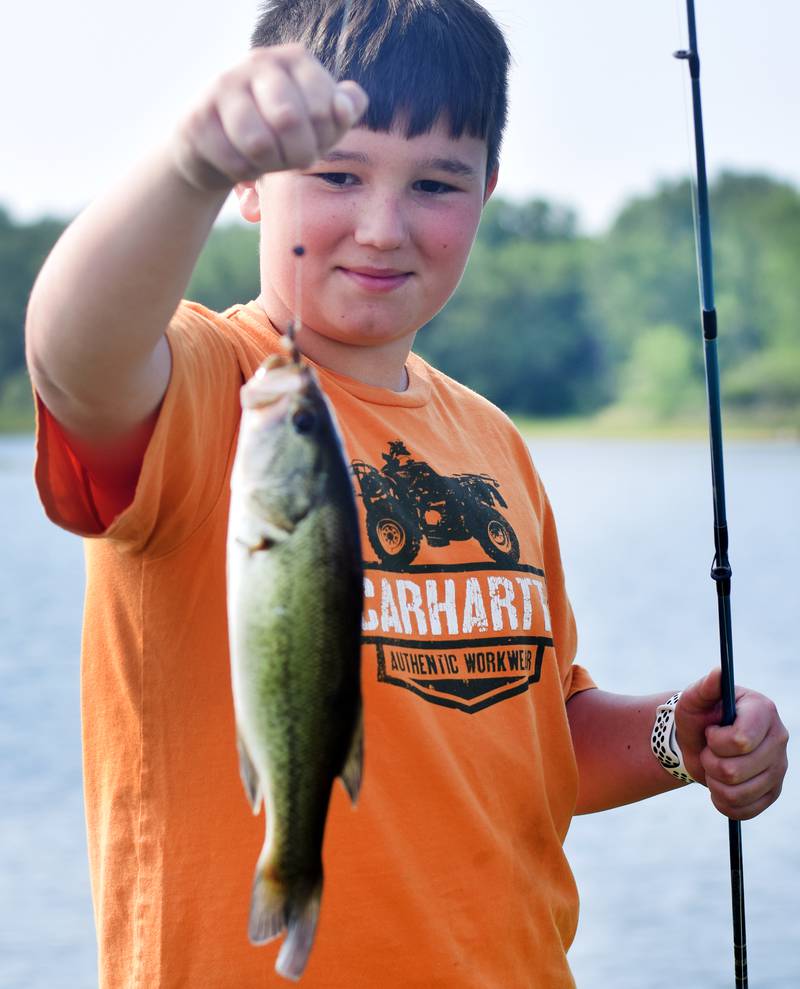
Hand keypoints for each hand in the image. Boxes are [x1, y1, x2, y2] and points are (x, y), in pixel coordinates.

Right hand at [171, 44, 368, 191]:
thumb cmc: (280, 135)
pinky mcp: (198, 116)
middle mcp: (260, 62)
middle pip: (289, 120)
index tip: (314, 143)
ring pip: (258, 142)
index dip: (323, 139)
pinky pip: (233, 160)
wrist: (221, 147)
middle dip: (298, 154)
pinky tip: (241, 160)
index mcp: (296, 60)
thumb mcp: (319, 125)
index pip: (324, 108)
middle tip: (294, 160)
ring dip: (269, 165)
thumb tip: (346, 105)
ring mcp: (225, 85)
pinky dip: (243, 171)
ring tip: (267, 159)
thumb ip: (342, 112)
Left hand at [676, 668, 788, 819]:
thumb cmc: (698, 717)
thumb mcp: (693, 699)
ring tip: (713, 766)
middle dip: (710, 762)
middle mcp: (779, 738)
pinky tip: (720, 785)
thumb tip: (718, 672)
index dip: (716, 741)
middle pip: (736, 770)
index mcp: (764, 710)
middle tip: (709, 750)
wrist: (699, 745)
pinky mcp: (773, 792)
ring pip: (737, 793)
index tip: (711, 732)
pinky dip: (722, 801)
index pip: (741, 741)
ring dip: (714, 781)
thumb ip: (705, 686)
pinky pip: (744, 810)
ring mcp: (779, 768)